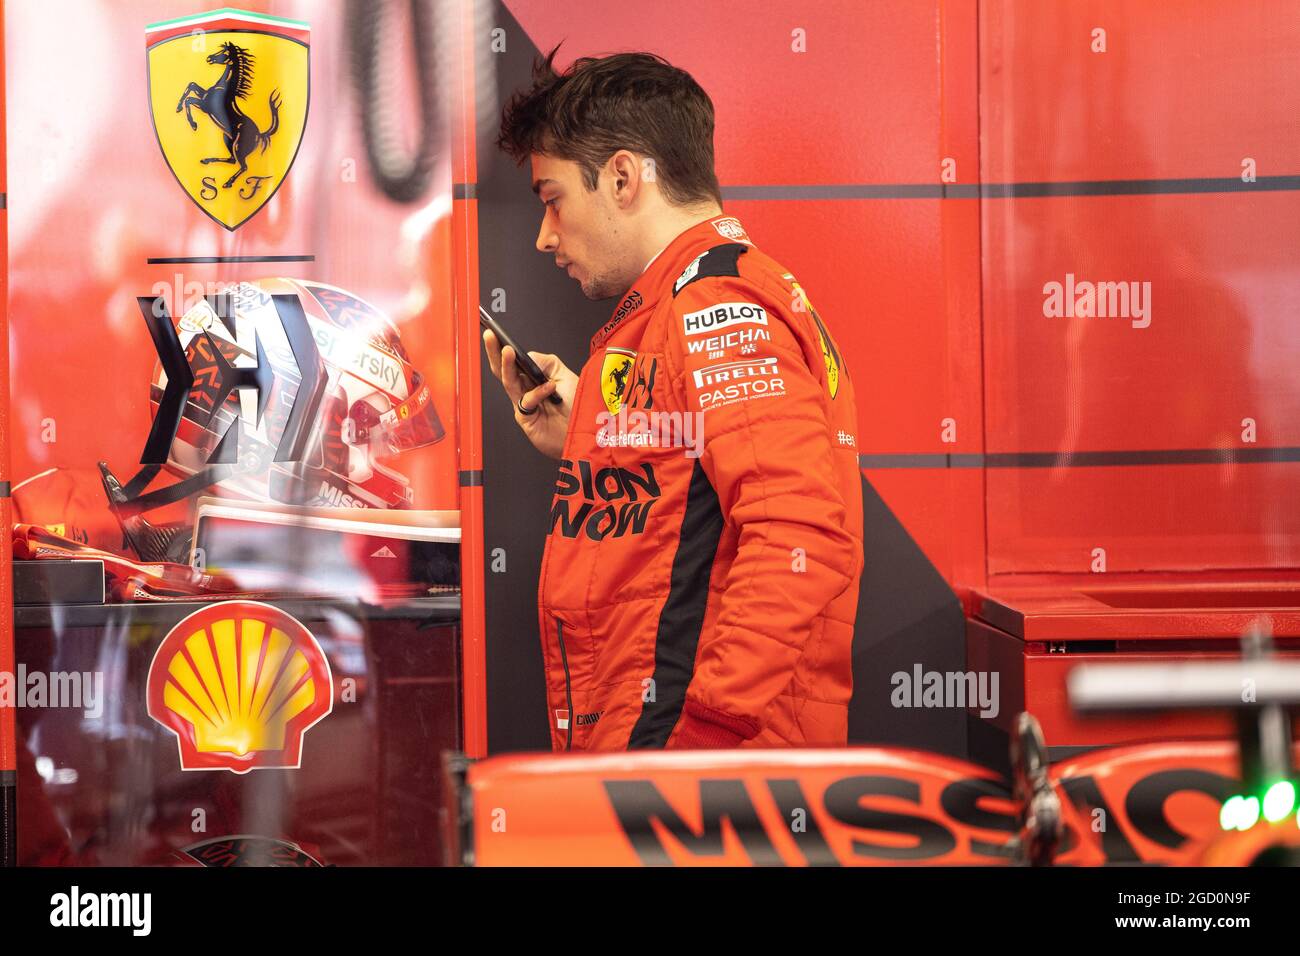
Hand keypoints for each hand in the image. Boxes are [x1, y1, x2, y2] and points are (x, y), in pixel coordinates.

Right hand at [482, 329, 576, 459]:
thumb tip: (527, 355)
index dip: (502, 348)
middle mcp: (526, 391)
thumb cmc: (577, 408)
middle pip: (504, 370)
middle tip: (490, 338)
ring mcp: (524, 405)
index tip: (496, 335)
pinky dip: (538, 392)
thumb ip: (546, 362)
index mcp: (533, 379)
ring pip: (509, 382)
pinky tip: (549, 387)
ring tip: (507, 352)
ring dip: (507, 366)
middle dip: (495, 353)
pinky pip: (527, 401)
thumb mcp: (565, 376)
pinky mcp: (526, 419)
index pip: (513, 362)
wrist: (584, 432)